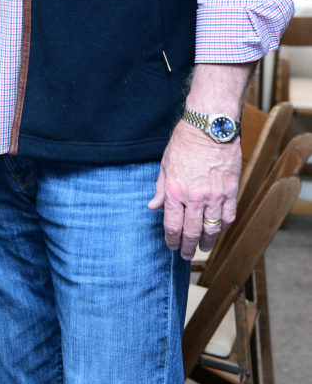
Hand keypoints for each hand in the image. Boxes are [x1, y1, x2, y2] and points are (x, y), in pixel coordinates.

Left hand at [148, 119, 241, 259]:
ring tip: (203, 248)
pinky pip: (228, 216)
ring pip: (212, 229)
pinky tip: (218, 230)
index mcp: (175, 191)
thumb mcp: (165, 164)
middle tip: (186, 255)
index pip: (173, 225)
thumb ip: (160, 189)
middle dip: (188, 247)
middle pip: (192, 232)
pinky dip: (223, 227)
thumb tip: (153, 206)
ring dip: (207, 242)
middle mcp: (195, 198)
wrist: (209, 127)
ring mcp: (214, 196)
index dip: (172, 240)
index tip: (172, 246)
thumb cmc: (184, 142)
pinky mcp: (230, 191)